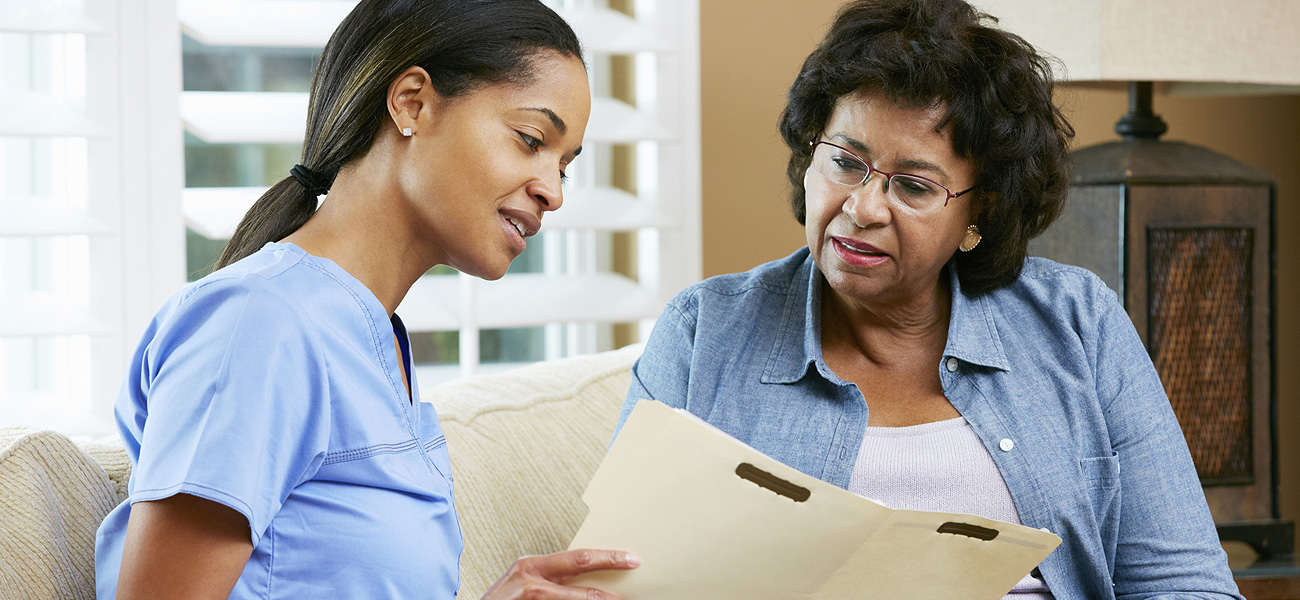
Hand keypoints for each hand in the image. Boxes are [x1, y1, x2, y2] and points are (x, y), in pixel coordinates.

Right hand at [480, 549, 640, 599]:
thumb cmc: (499, 599)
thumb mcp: (521, 578)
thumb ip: (549, 575)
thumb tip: (584, 574)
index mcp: (531, 566)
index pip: (579, 559)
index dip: (609, 559)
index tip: (632, 560)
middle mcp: (532, 584)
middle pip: (584, 590)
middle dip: (612, 594)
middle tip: (636, 589)